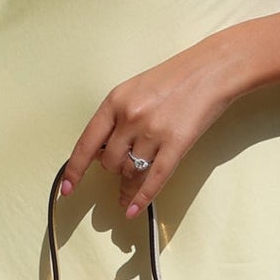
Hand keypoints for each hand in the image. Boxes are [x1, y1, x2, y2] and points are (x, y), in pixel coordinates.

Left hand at [59, 34, 246, 219]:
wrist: (212, 69)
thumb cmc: (175, 78)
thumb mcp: (135, 90)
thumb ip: (116, 118)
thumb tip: (102, 152)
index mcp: (115, 101)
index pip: (87, 144)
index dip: (74, 170)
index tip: (67, 188)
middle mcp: (130, 117)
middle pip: (109, 162)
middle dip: (113, 169)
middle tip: (122, 169)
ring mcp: (153, 131)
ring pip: (130, 171)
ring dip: (128, 182)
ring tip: (130, 186)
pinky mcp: (176, 144)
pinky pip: (154, 179)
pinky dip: (141, 198)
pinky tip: (132, 209)